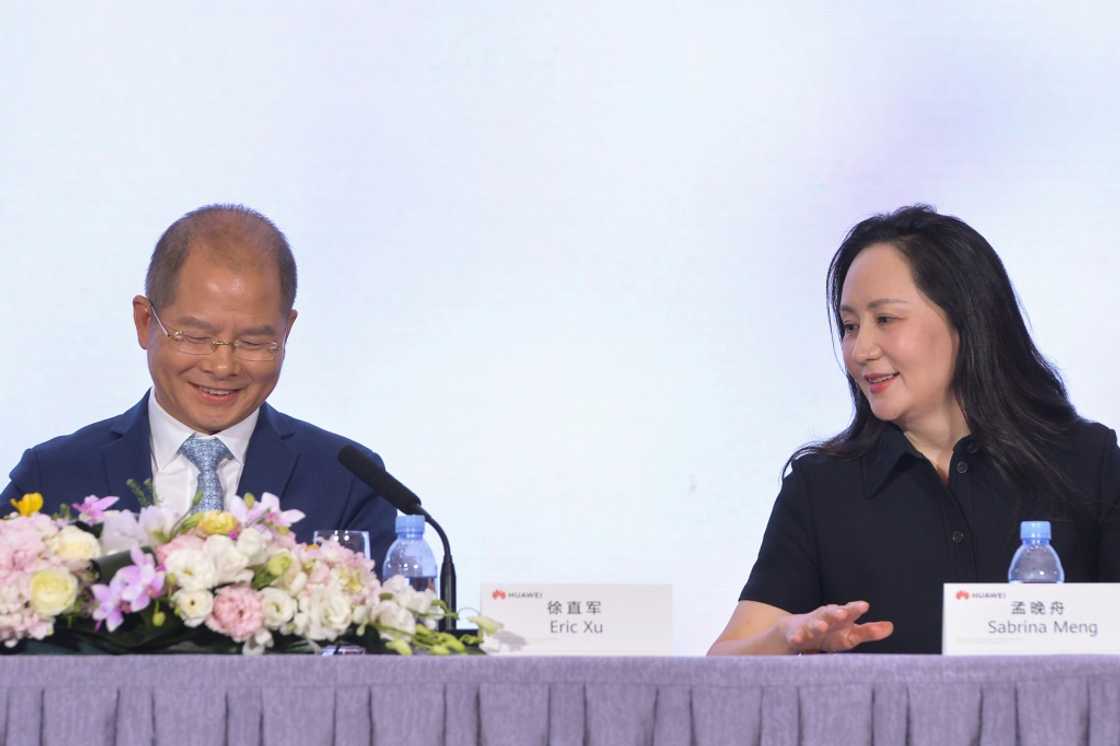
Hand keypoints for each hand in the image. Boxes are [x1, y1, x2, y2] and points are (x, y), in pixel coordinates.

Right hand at [778, 600, 892, 652]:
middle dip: (836, 613)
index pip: (850, 612)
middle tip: (843, 613)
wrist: (797, 630)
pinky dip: (796, 638)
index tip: (864, 606)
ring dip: (817, 625)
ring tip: (822, 627)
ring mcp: (810, 627)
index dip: (855, 609)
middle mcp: (825, 619)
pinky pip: (796, 637)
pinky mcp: (796, 636)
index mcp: (841, 619)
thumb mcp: (850, 633)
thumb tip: (890, 627)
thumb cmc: (831, 632)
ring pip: (813, 625)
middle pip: (831, 615)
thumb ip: (869, 631)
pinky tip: (797, 640)